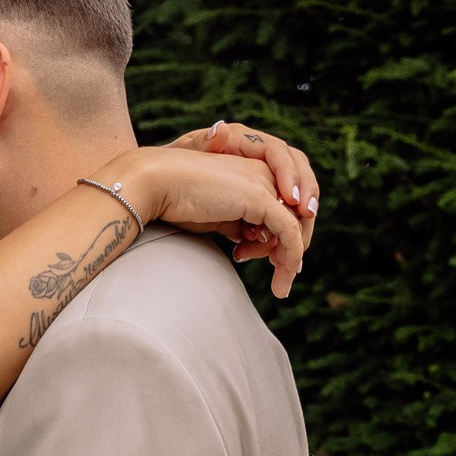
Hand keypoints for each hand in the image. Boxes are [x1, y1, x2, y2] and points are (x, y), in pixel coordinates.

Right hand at [128, 134, 311, 297]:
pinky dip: (289, 259)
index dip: (281, 239)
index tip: (264, 260)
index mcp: (255, 171)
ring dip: (289, 260)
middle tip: (280, 278)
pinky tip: (279, 280)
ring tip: (277, 284)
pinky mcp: (260, 197)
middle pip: (297, 217)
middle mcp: (265, 172)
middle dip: (289, 251)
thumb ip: (236, 224)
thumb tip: (250, 241)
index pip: (286, 208)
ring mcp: (265, 182)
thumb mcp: (216, 215)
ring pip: (297, 226)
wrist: (157, 183)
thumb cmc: (177, 199)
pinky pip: (289, 232)